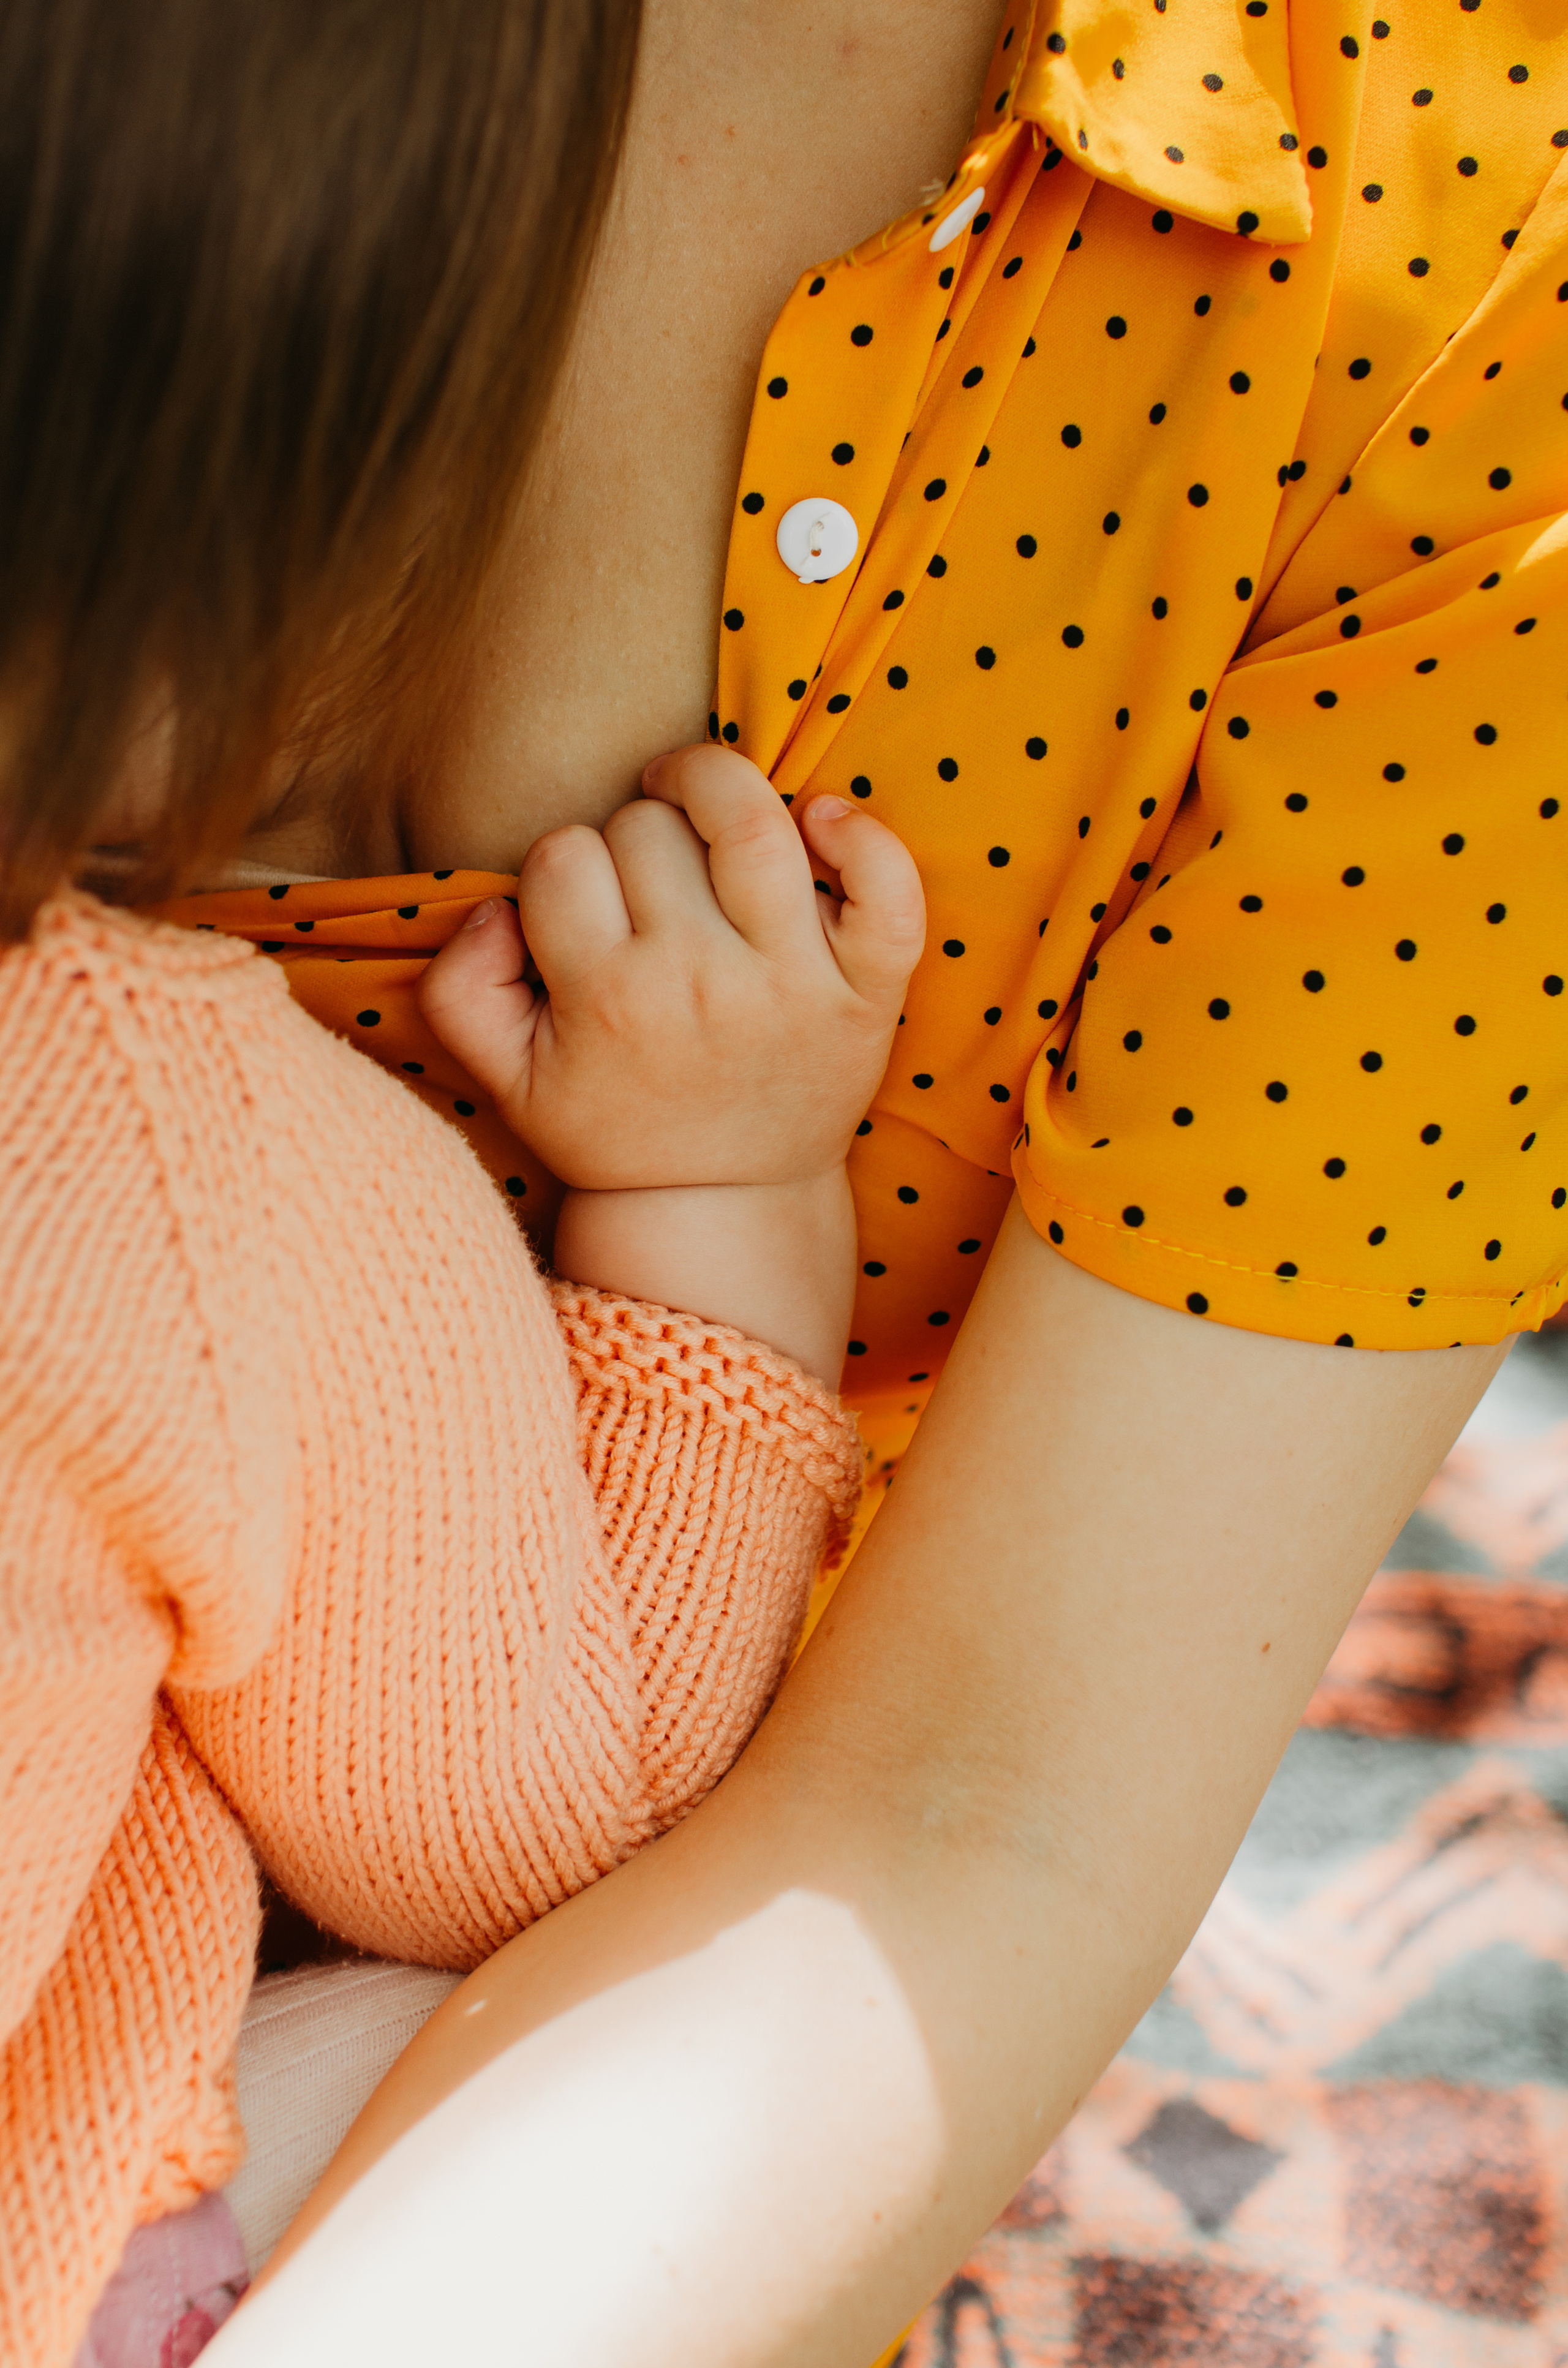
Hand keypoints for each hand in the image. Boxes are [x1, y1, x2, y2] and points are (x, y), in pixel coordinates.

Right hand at [418, 746, 924, 1194]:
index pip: (562, 855)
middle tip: (646, 890)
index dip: (564, 864)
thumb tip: (496, 909)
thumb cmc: (615, 1125)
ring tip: (701, 808)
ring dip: (717, 787)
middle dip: (635, 838)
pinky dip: (858, 833)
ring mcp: (793, 982)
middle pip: (648, 828)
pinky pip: (883, 882)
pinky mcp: (868, 990)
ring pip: (749, 818)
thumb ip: (460, 989)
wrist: (726, 1202)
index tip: (584, 905)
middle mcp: (700, 985)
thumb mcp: (507, 1082)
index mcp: (607, 1001)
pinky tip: (817, 825)